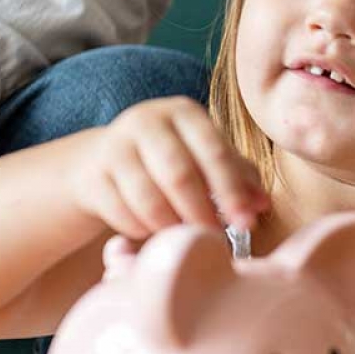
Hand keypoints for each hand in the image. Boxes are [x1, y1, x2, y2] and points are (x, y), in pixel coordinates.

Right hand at [70, 96, 268, 240]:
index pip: (215, 152)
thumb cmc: (171, 159)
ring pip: (148, 198)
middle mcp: (147, 121)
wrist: (104, 161)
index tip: (248, 223)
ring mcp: (115, 146)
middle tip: (216, 240)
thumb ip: (238, 176)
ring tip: (186, 238)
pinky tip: (154, 232)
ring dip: (172, 226)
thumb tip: (261, 204)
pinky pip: (122, 212)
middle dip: (202, 214)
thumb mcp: (206, 158)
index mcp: (184, 113)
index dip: (233, 191)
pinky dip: (143, 229)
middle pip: (180, 175)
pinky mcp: (93, 175)